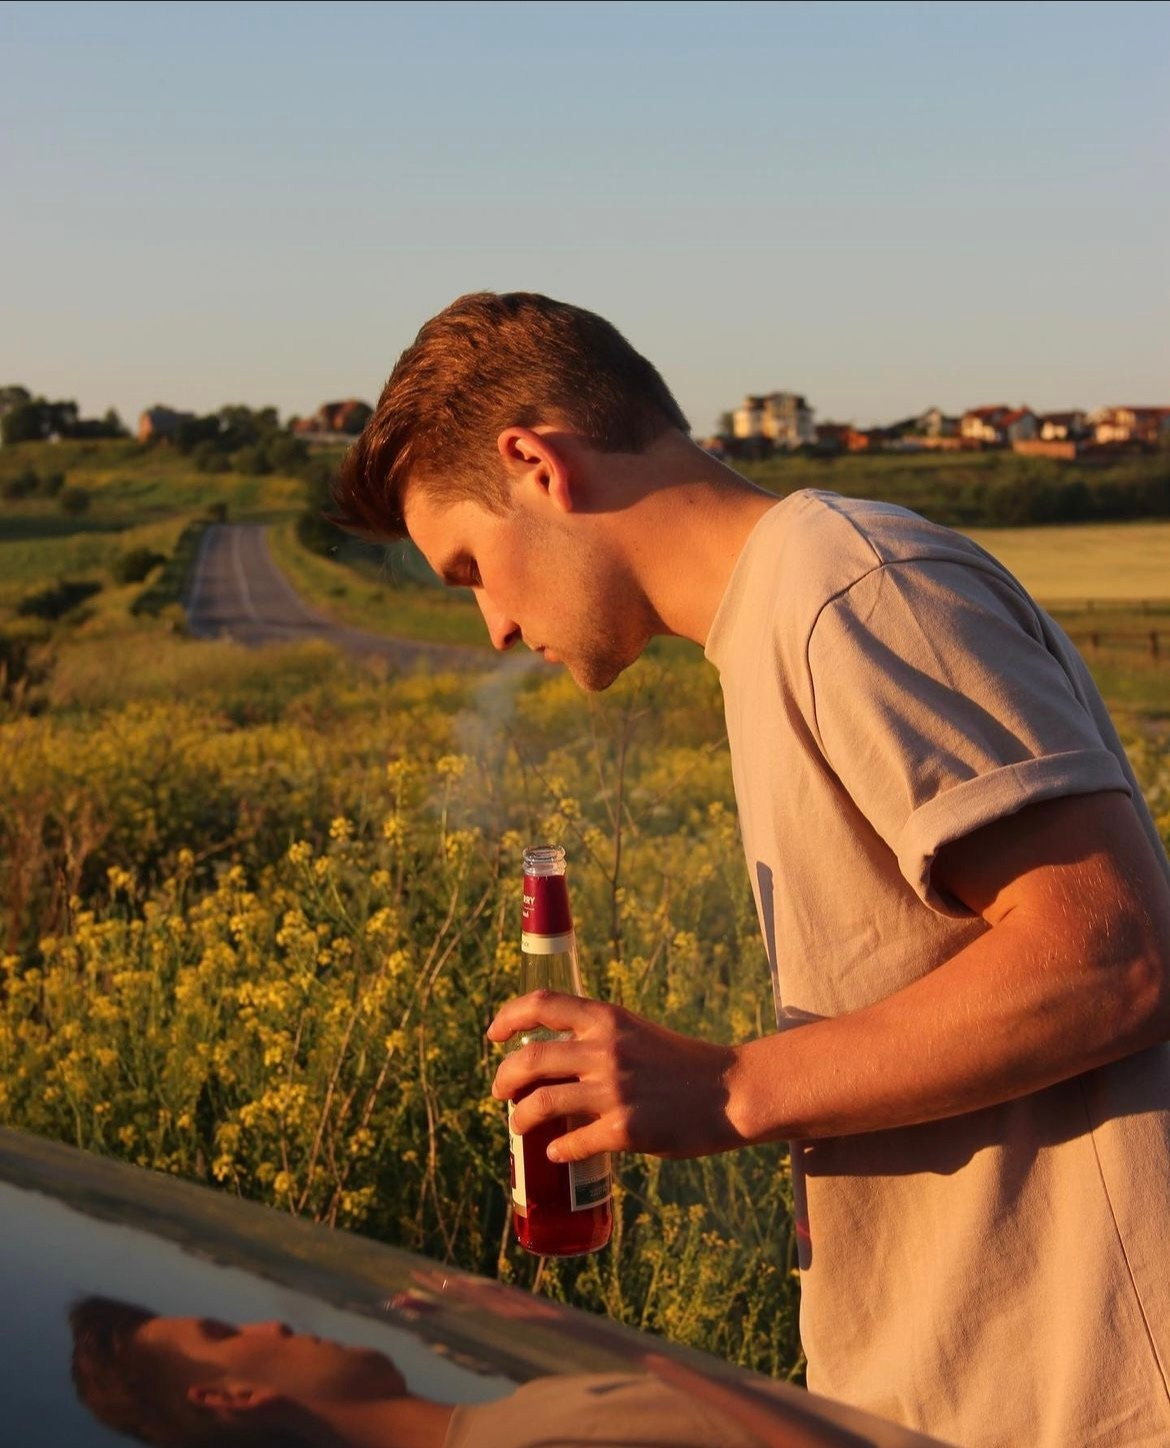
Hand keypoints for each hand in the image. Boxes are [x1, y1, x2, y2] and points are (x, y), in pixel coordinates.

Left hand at [488, 990, 740, 1161]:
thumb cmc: (682, 1063)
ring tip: (519, 1126)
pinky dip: (558, 1149)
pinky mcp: (626, 1130)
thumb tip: (553, 1062)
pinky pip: (573, 1142)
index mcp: (606, 1018)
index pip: (540, 1004)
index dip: (507, 1018)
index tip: (493, 1036)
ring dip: (521, 1118)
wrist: (730, 1092)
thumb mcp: (636, 1033)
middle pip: (529, 1059)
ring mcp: (614, 1090)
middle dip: (505, 1078)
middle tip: (500, 1092)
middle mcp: (605, 1049)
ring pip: (542, 1103)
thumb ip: (597, 1039)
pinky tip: (557, 1152)